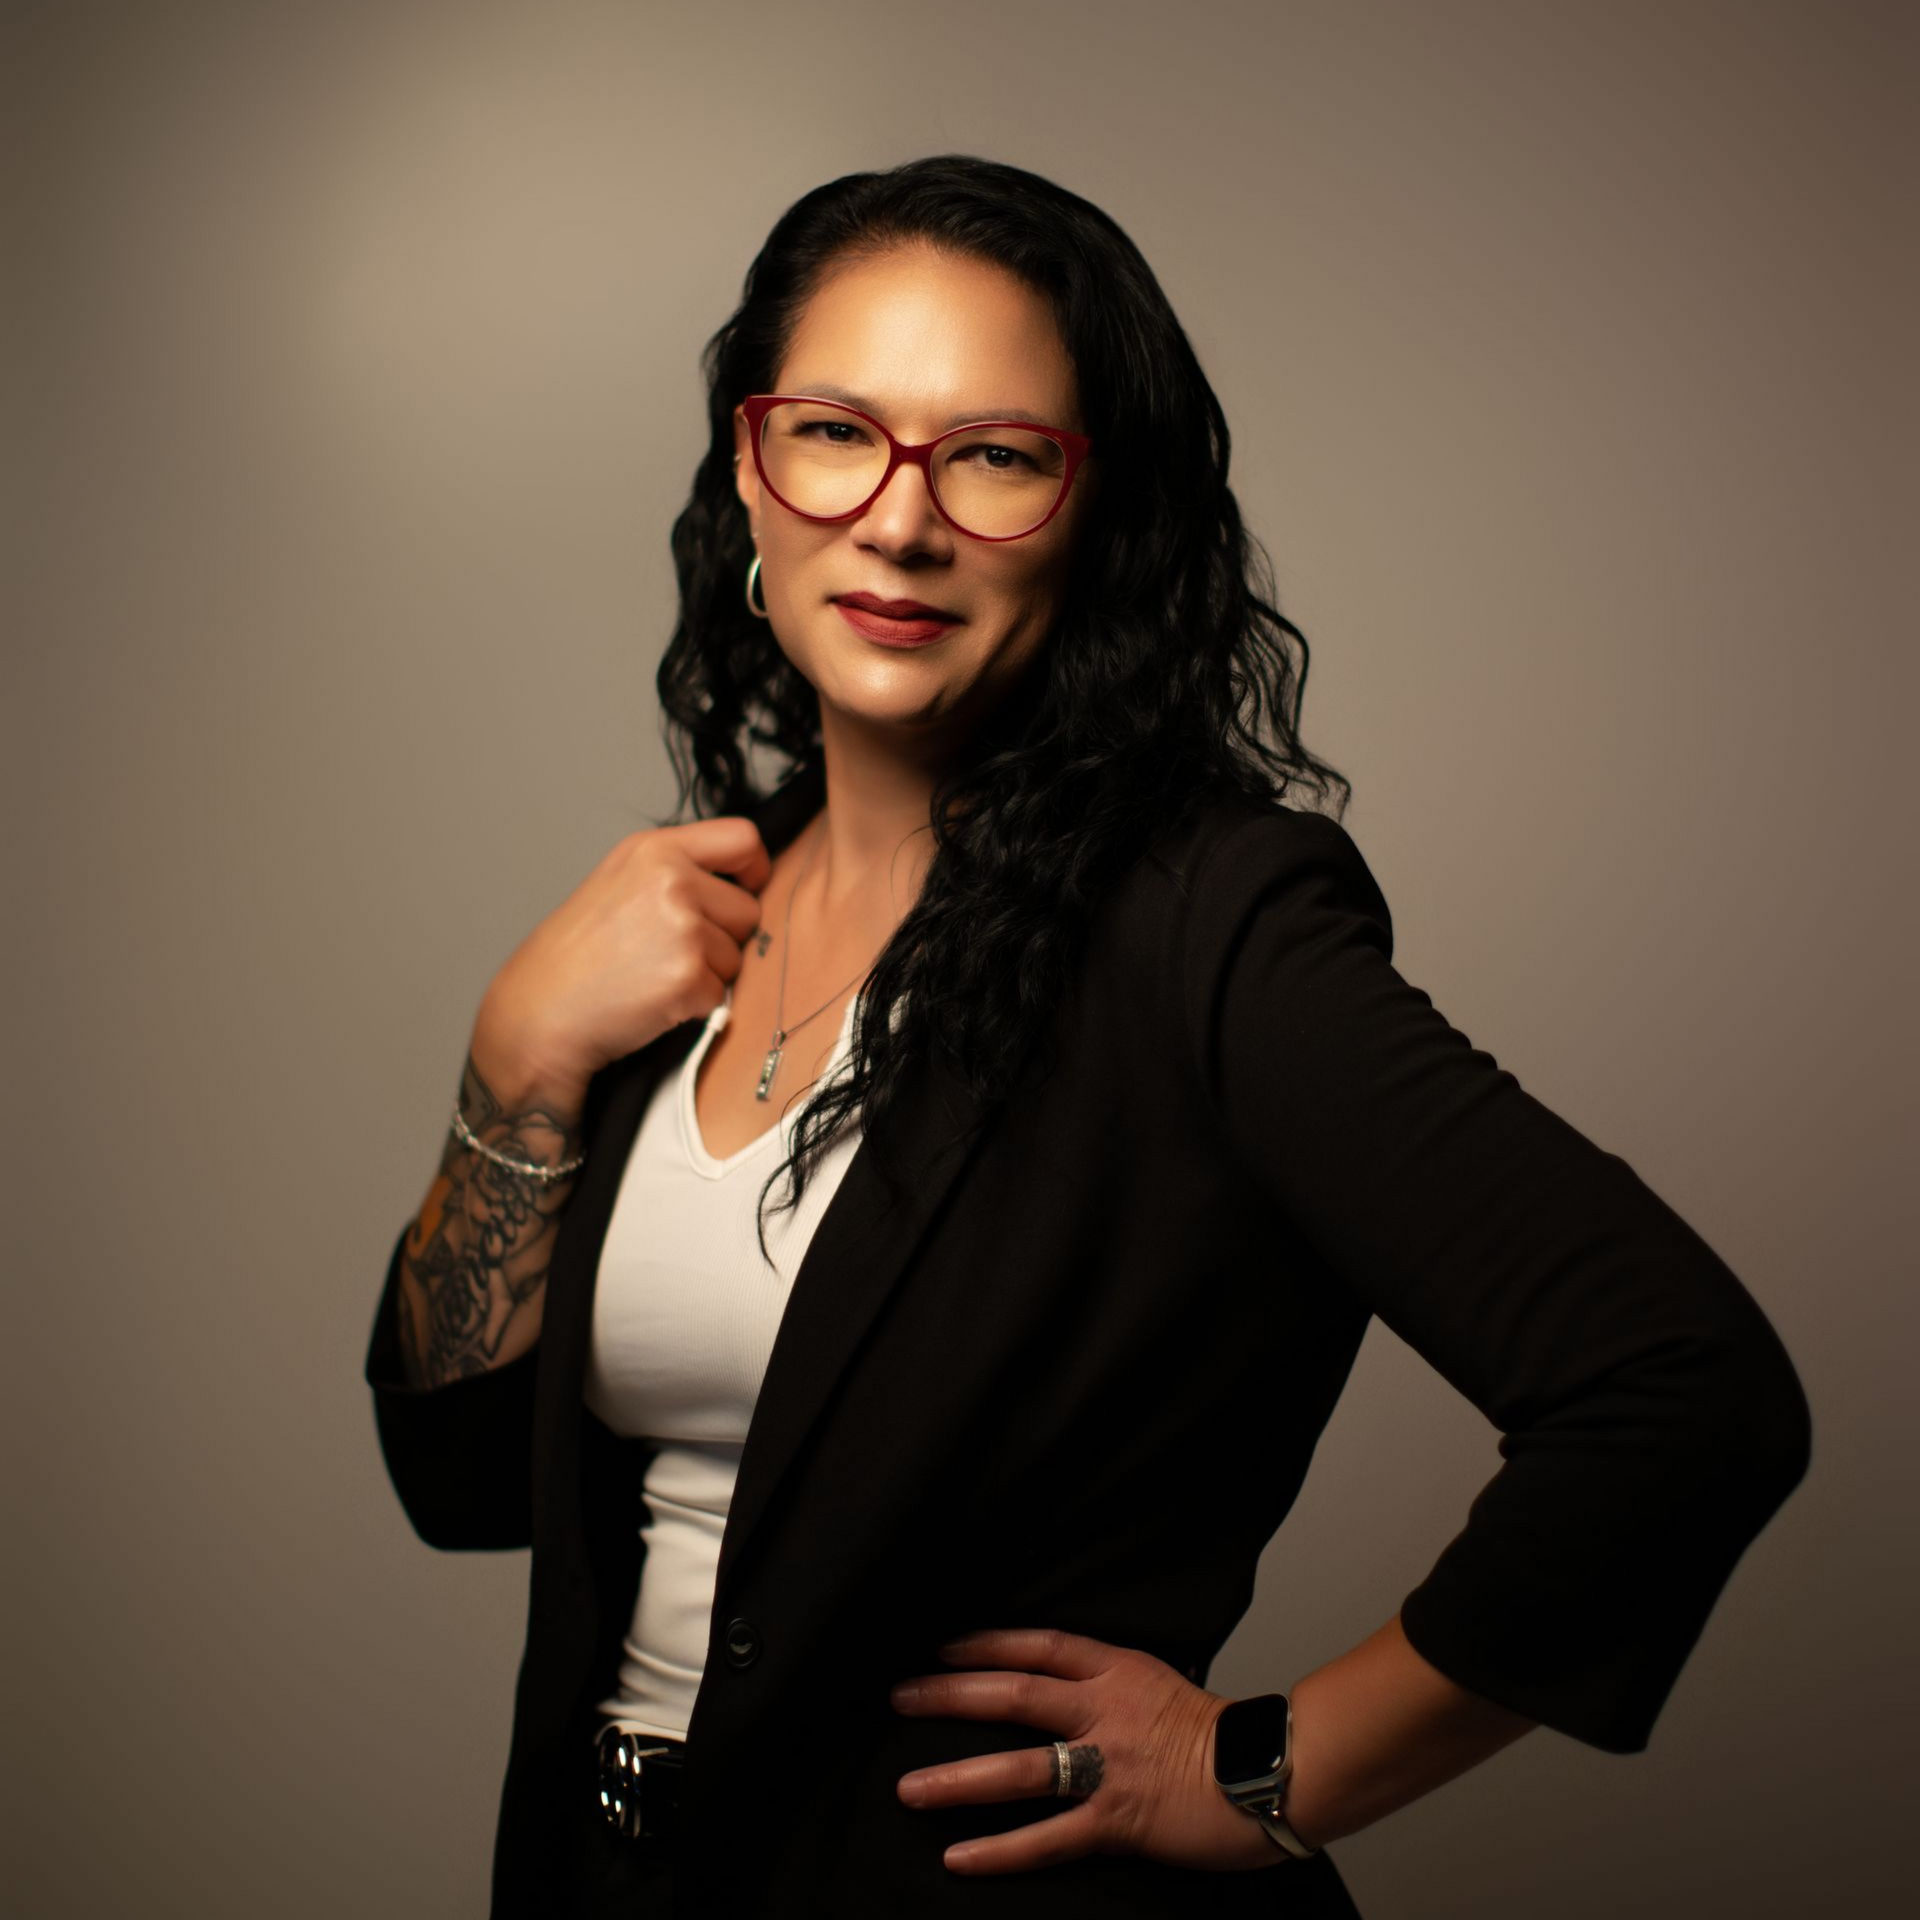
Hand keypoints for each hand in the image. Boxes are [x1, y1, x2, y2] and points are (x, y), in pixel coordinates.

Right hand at [476, 815, 772, 1095]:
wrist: (539, 1013)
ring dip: (708, 973)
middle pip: (747, 909)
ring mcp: (683, 928)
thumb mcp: (618, 883)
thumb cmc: (575, 956)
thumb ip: (677, 871)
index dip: (754, 868)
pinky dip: (696, 1005)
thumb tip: (739, 883)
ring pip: (737, 956)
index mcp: (654, 850)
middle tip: (669, 951)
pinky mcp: (688, 976)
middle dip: (722, 936)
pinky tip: (653, 1000)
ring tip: (653, 975)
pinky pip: (722, 993)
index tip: (746, 889)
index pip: (742, 838)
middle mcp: (671, 880)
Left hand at [888, 1627, 1286, 1875]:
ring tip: (909, 1788)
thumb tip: (1069, 1683)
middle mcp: (1106, 1711)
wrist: (1273, 1772)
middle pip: (1015, 1694)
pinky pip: (1049, 1837)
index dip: (987, 1643)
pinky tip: (960, 1856)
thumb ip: (1114, 1684)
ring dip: (959, 1778)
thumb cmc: (1225, 1734)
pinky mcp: (1118, 1821)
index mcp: (1118, 1670)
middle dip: (952, 1696)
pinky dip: (1001, 1849)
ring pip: (1022, 1769)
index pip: (1039, 1646)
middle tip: (902, 1697)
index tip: (942, 1646)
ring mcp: (1111, 1766)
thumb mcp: (1163, 1684)